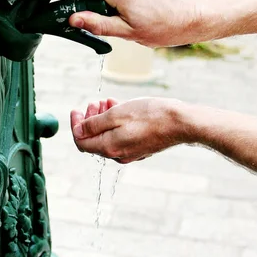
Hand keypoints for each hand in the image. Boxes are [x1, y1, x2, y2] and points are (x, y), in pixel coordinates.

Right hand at [69, 0, 210, 46]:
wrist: (196, 15)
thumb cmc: (165, 28)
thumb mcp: (128, 33)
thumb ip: (98, 24)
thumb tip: (73, 19)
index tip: (90, 12)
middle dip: (102, 4)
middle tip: (119, 22)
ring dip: (117, 2)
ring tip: (136, 17)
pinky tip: (145, 9)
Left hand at [70, 97, 189, 162]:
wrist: (181, 122)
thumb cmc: (149, 115)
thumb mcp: (116, 114)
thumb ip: (94, 124)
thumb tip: (78, 131)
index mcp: (109, 148)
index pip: (81, 141)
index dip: (75, 125)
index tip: (76, 109)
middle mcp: (118, 154)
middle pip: (94, 139)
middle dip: (90, 120)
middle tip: (94, 103)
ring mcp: (130, 153)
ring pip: (108, 136)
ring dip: (103, 119)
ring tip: (107, 102)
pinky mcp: (140, 148)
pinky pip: (121, 137)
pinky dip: (116, 123)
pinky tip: (120, 108)